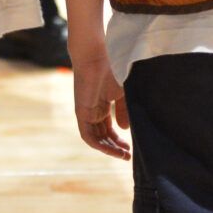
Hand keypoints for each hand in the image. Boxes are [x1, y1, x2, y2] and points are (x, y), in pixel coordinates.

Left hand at [70, 36, 130, 160]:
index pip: (109, 128)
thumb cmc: (111, 69)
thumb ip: (123, 111)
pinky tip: (111, 150)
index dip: (119, 140)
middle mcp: (93, 111)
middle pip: (103, 135)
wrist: (97, 56)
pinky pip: (87, 135)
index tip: (131, 148)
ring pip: (96, 138)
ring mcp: (86, 112)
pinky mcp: (81, 113)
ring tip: (123, 155)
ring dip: (109, 149)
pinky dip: (99, 145)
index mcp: (102, 105)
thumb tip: (124, 129)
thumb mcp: (122, 93)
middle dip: (115, 147)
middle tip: (128, 156)